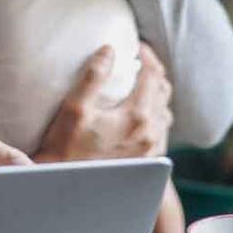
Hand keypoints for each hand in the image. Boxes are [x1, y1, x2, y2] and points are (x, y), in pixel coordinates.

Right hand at [33, 44, 172, 162]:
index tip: (136, 45)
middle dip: (153, 70)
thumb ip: (93, 76)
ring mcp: (152, 148)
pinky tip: (142, 110)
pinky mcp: (149, 159)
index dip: (146, 56)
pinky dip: (156, 111)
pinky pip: (162, 128)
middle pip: (164, 90)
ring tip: (141, 81)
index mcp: (136, 117)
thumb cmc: (66, 148)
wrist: (68, 187)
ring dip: (157, 91)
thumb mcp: (74, 108)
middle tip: (139, 59)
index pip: (152, 75)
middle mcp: (150, 132)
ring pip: (166, 110)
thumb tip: (109, 50)